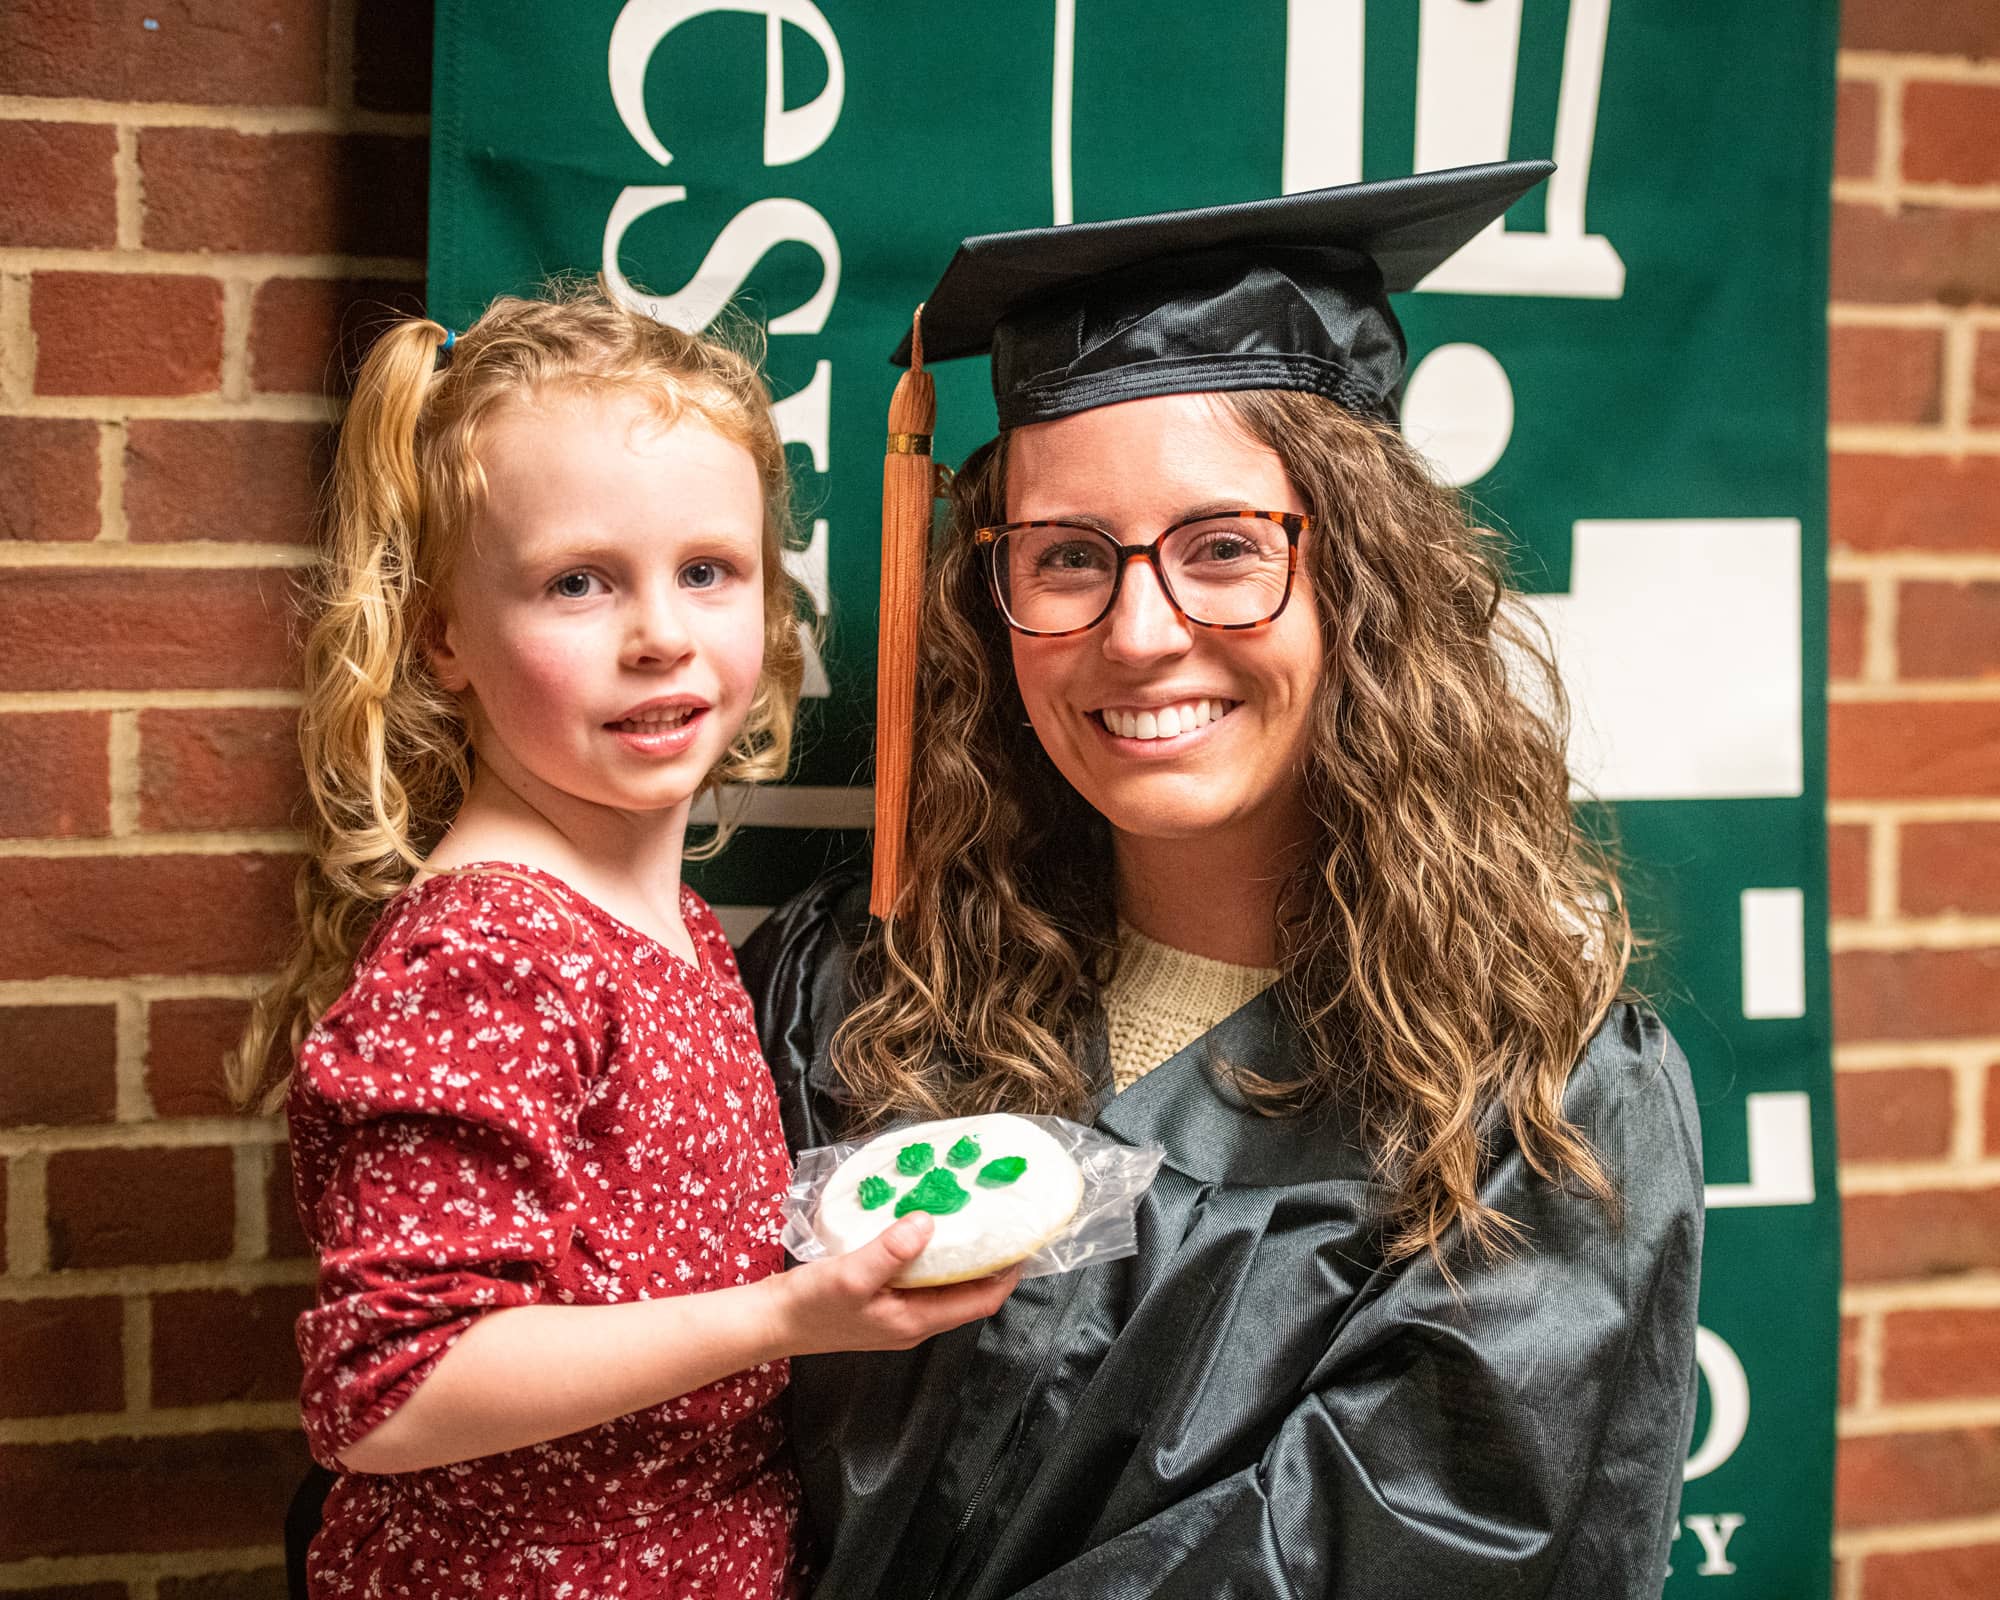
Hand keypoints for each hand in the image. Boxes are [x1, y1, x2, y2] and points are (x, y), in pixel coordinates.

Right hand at [770, 1215, 1018, 1357]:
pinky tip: (923, 1227)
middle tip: (1001, 1219)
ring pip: (945, 1284)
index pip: (980, 1302)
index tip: (1024, 1240)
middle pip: (968, 1293)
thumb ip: (891, 1252)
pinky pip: (921, 1277)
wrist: (771, 1322)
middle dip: (989, 1261)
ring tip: (971, 1216)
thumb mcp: (851, 1276)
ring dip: (961, 1255)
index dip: (1006, 1275)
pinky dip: (932, 1254)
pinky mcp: (883, 1300)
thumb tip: (927, 1223)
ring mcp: (898, 1312)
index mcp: (916, 1321)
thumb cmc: (810, 1306)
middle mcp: (914, 1321)